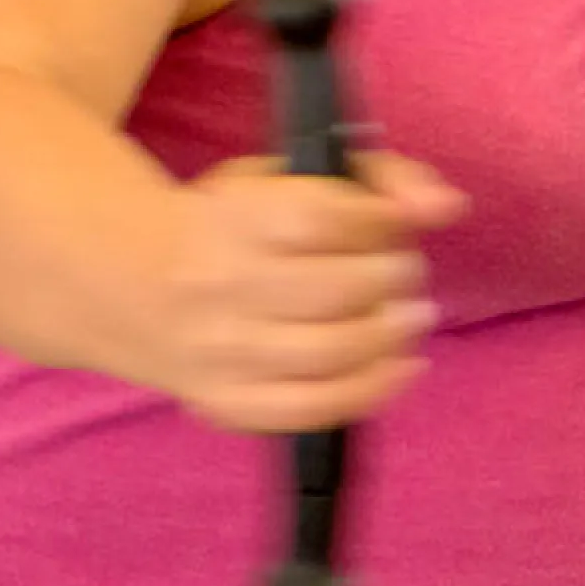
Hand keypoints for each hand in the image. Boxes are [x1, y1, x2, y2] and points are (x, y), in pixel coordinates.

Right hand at [135, 151, 467, 434]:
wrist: (138, 288)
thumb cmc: (236, 225)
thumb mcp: (293, 177)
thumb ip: (380, 177)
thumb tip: (445, 206)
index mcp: (232, 216)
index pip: (325, 219)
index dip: (382, 221)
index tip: (398, 222)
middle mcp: (221, 285)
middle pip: (337, 288)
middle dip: (394, 276)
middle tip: (405, 271)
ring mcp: (221, 352)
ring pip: (331, 352)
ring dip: (391, 333)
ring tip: (410, 314)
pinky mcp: (227, 403)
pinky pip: (312, 409)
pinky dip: (371, 389)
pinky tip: (401, 365)